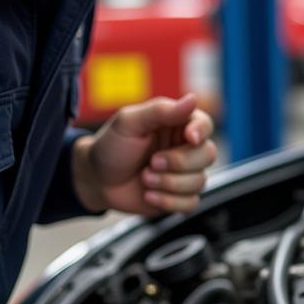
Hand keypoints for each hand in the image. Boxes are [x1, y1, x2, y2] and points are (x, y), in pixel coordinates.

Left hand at [72, 94, 216, 215]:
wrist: (96, 179)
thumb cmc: (111, 146)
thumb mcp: (129, 122)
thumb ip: (161, 111)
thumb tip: (192, 99)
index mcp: (176, 124)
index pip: (205, 124)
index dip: (201, 131)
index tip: (190, 137)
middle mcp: (184, 148)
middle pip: (207, 154)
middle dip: (178, 162)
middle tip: (152, 162)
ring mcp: (183, 173)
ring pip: (199, 181)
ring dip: (168, 183)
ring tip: (144, 178)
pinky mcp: (179, 196)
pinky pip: (191, 203)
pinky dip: (168, 201)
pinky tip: (149, 195)